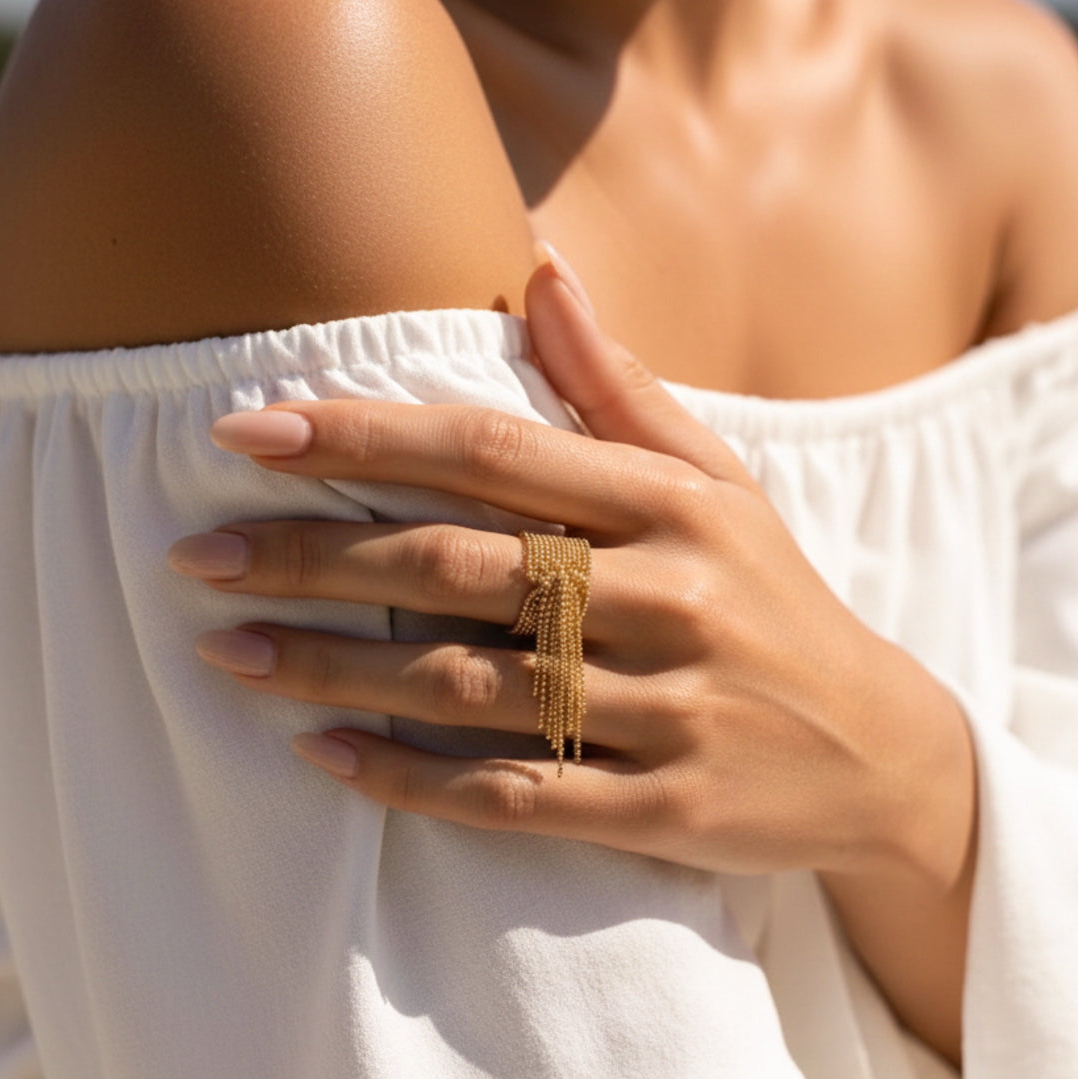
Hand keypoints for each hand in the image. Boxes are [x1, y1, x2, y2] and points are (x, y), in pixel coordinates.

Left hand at [168, 253, 973, 889]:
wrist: (879, 752)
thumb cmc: (774, 597)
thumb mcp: (721, 482)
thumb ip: (621, 386)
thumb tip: (541, 269)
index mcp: (676, 506)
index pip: (492, 454)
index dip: (362, 439)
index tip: (248, 433)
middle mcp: (671, 599)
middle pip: (458, 569)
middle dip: (314, 558)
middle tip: (198, 558)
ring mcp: (668, 711)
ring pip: (467, 687)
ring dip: (333, 672)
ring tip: (228, 652)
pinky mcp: (663, 809)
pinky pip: (513, 796)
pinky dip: (409, 782)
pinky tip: (324, 759)